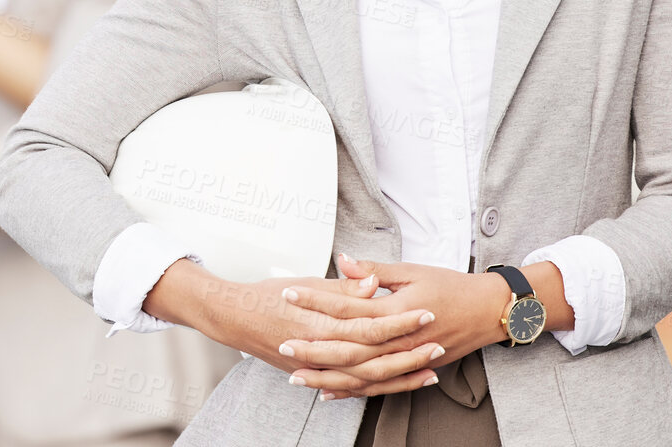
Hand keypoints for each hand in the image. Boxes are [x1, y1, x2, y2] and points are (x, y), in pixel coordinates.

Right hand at [154, 259, 434, 390]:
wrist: (232, 317)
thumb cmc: (266, 295)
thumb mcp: (305, 283)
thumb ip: (342, 288)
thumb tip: (373, 282)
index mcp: (320, 324)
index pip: (370, 326)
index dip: (401, 321)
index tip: (427, 313)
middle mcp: (319, 350)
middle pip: (374, 358)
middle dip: (409, 354)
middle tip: (439, 346)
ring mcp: (315, 368)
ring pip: (366, 379)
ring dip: (400, 378)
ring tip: (429, 373)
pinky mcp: (312, 376)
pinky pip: (348, 388)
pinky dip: (374, 388)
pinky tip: (394, 386)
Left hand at [279, 254, 509, 398]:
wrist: (489, 311)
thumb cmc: (451, 286)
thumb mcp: (412, 271)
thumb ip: (374, 270)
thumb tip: (343, 260)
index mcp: (397, 311)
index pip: (347, 307)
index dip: (316, 301)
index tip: (289, 295)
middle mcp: (400, 340)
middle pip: (349, 349)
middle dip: (313, 348)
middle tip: (282, 344)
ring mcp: (406, 358)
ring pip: (360, 374)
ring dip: (327, 376)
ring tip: (296, 375)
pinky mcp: (411, 368)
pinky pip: (378, 386)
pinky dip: (352, 391)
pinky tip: (328, 392)